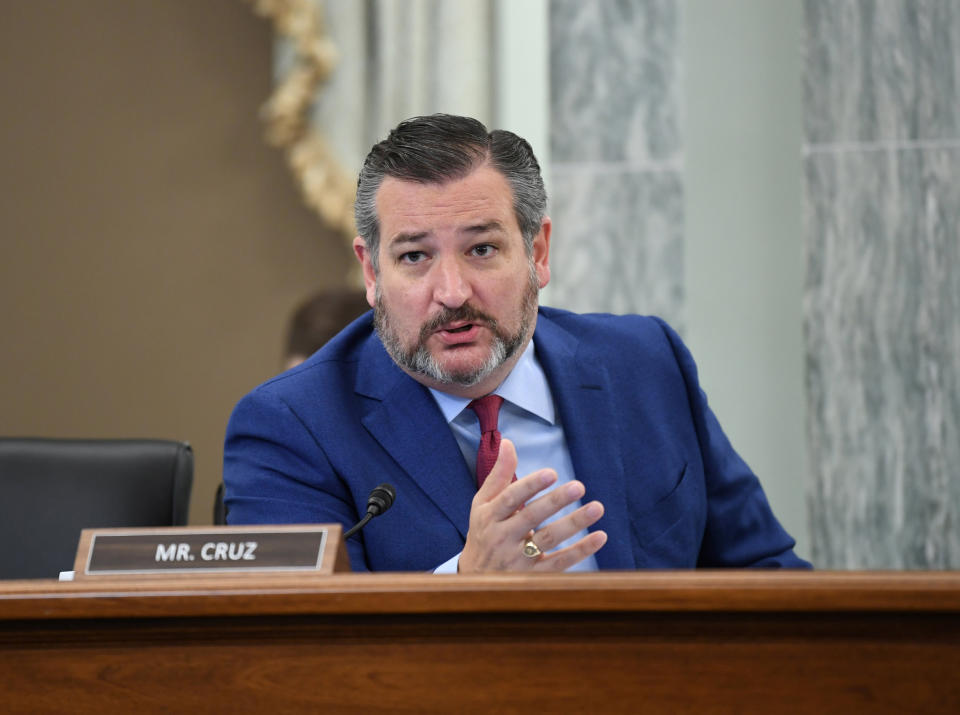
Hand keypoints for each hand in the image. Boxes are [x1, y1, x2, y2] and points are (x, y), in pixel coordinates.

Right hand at [458, 439, 606, 572]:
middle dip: (555, 501)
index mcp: (489, 516)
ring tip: (597, 507)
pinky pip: (560, 563)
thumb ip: (499, 475)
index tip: (551, 473)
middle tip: (579, 486)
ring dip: (574, 523)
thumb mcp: (483, 504)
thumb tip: (508, 442)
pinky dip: (581, 551)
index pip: (510, 498)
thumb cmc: (484, 532)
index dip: (530, 485)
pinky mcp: (533, 576)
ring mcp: (517, 559)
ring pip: (548, 540)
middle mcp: (502, 537)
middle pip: (531, 518)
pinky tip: (599, 536)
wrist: (476, 579)